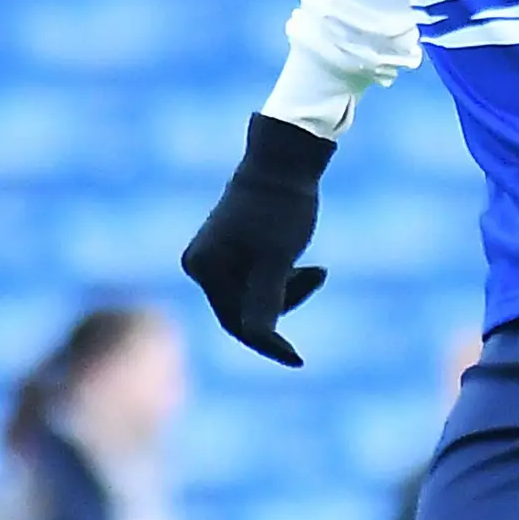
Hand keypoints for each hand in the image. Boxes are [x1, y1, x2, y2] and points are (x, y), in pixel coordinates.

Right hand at [178, 113, 332, 366]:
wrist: (285, 160)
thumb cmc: (281, 208)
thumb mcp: (277, 261)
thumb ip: (265, 302)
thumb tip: (258, 339)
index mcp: (203, 267)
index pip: (236, 322)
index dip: (267, 343)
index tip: (298, 360)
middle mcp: (200, 264)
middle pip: (244, 311)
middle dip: (283, 302)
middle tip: (318, 274)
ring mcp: (214, 257)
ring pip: (254, 297)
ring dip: (287, 290)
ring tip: (317, 269)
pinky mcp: (231, 250)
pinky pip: (256, 281)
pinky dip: (282, 278)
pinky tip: (307, 265)